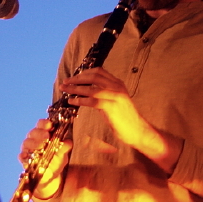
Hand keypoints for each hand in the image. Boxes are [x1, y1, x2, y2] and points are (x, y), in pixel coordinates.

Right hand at [19, 119, 71, 198]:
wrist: (52, 174)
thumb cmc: (56, 158)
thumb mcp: (63, 152)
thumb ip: (65, 146)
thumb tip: (67, 142)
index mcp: (43, 133)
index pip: (41, 124)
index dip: (44, 123)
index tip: (50, 125)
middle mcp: (34, 139)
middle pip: (33, 132)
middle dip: (39, 133)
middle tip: (46, 136)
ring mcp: (28, 149)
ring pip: (26, 142)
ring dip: (33, 143)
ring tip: (41, 146)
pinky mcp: (24, 159)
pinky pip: (21, 156)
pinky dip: (23, 155)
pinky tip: (26, 155)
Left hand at [59, 67, 180, 172]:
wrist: (138, 130)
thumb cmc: (124, 118)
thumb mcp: (115, 100)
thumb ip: (104, 92)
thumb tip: (86, 89)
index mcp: (118, 83)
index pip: (99, 71)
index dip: (84, 73)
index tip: (73, 77)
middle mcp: (117, 87)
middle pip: (93, 77)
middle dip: (77, 79)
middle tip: (65, 82)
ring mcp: (115, 96)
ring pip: (91, 88)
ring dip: (75, 89)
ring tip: (65, 90)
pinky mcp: (112, 107)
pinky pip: (92, 101)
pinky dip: (80, 100)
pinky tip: (72, 102)